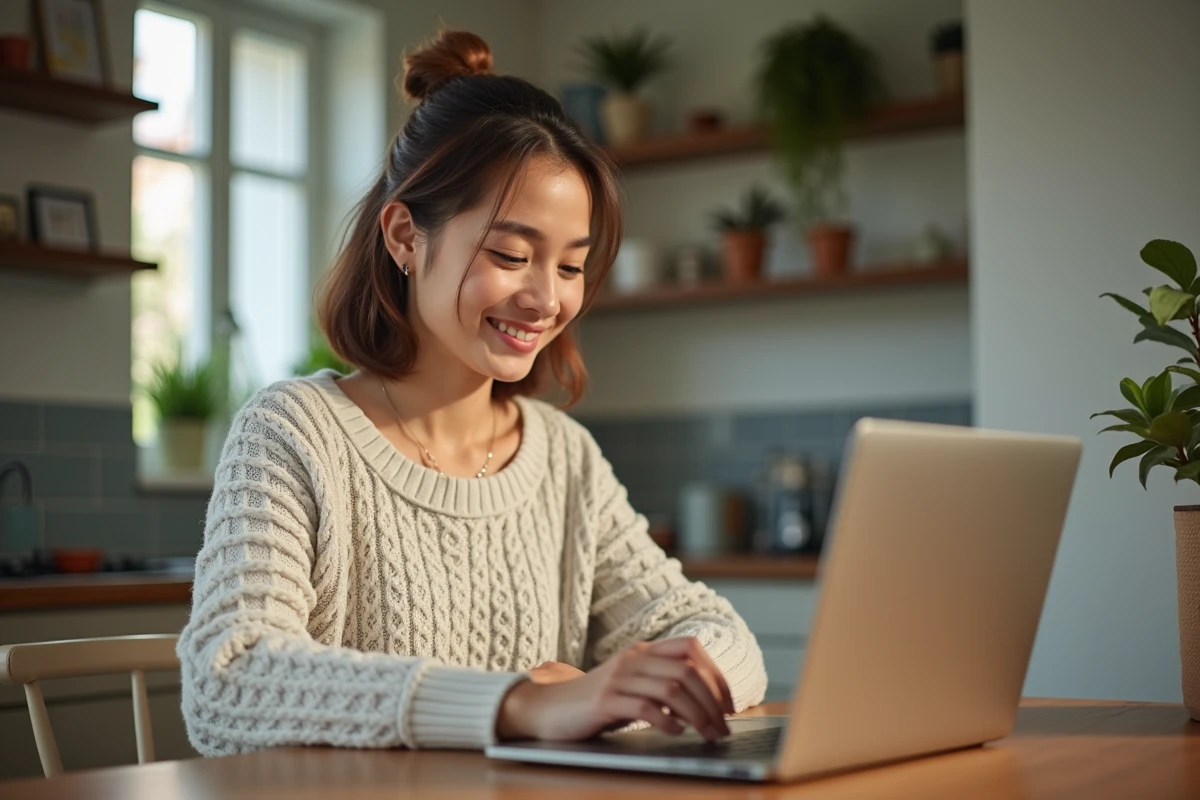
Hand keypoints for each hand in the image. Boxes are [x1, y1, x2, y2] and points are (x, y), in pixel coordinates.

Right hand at [496, 637, 733, 742]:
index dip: (716, 673)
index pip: (691, 648)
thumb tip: (706, 706)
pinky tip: (677, 732)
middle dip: (712, 701)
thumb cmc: (597, 703)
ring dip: (697, 715)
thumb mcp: (633, 687)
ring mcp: (618, 678)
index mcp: (643, 651)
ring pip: (671, 688)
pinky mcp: (604, 701)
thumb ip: (663, 687)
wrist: (548, 708)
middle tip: (724, 728)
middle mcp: (633, 658)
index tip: (729, 703)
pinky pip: (643, 706)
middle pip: (687, 671)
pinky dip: (666, 719)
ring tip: (708, 734)